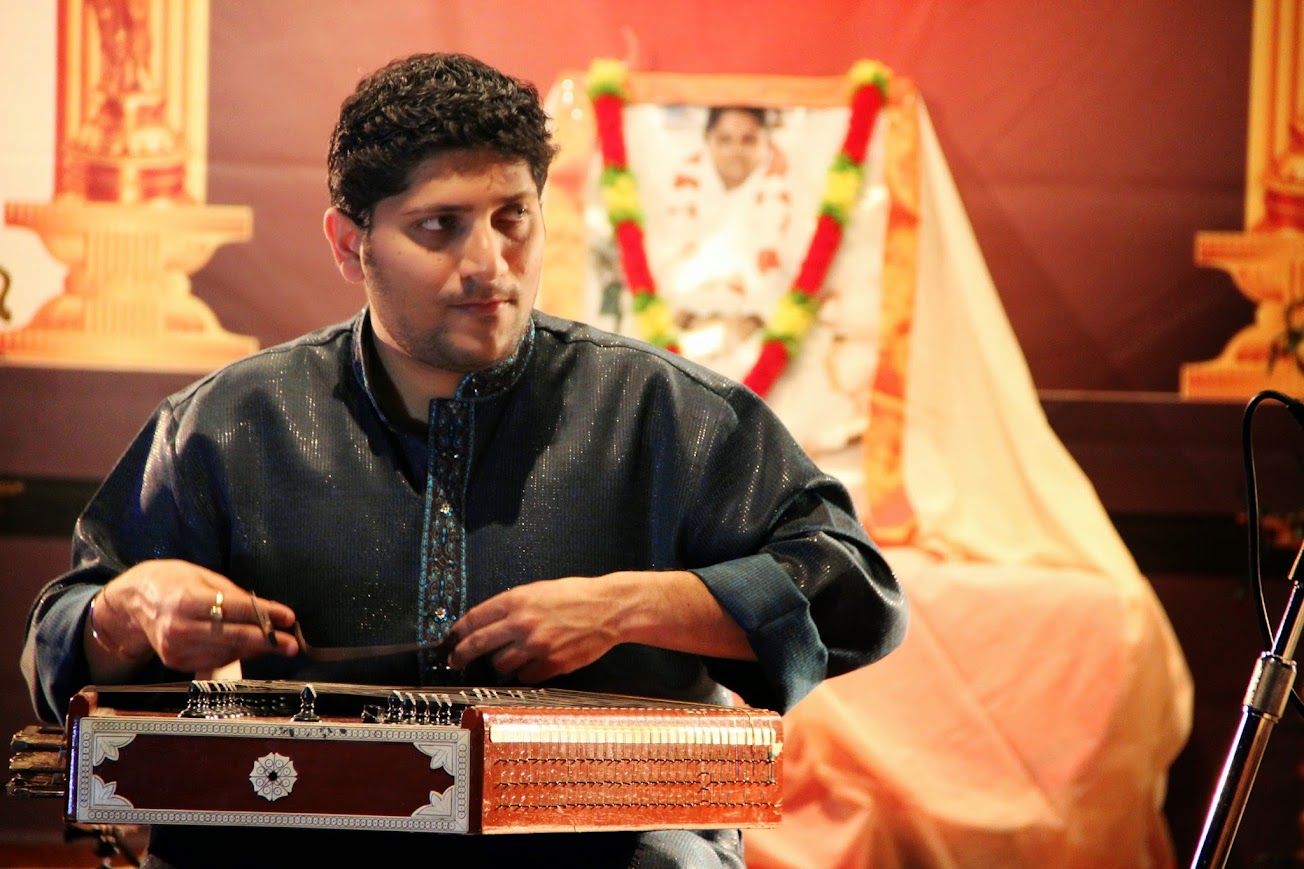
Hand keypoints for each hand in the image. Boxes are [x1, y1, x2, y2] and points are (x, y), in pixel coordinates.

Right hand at [85, 559, 297, 681]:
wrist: (134, 602)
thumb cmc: (173, 582)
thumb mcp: (204, 577)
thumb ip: (234, 595)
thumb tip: (266, 611)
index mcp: (187, 600)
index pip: (235, 610)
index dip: (265, 615)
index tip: (288, 618)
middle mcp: (179, 627)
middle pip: (233, 637)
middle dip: (267, 641)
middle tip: (291, 644)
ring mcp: (176, 648)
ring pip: (226, 652)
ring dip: (253, 648)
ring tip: (272, 641)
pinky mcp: (175, 661)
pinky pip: (214, 660)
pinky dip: (234, 654)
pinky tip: (245, 646)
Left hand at [444, 570, 754, 682]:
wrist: (609, 609)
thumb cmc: (575, 597)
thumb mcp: (540, 590)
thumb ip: (512, 605)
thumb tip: (484, 622)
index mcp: (518, 600)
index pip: (475, 618)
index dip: (458, 631)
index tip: (451, 639)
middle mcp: (523, 622)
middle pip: (478, 644)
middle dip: (461, 655)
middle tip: (454, 660)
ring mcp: (536, 645)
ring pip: (500, 664)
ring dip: (501, 663)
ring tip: (511, 657)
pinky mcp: (551, 664)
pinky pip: (524, 676)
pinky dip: (525, 672)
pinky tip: (532, 663)